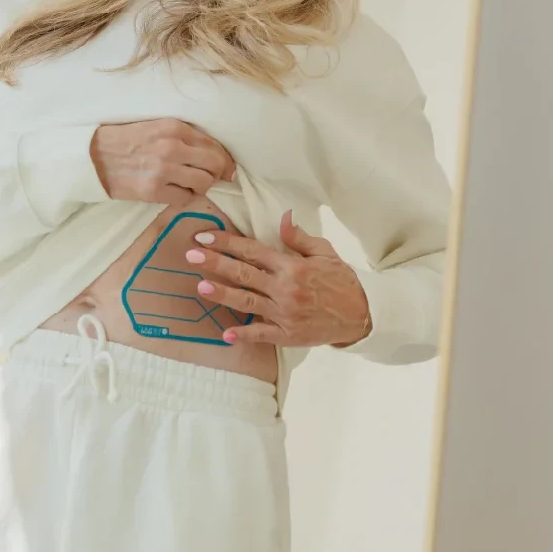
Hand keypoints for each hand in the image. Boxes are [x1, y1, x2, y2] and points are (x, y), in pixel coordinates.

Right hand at [90, 119, 235, 204]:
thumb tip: (213, 153)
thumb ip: (182, 136)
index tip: (227, 168)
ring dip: (202, 186)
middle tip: (216, 179)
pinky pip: (185, 198)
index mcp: (174, 127)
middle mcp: (172, 147)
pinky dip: (185, 197)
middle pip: (214, 164)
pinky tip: (176, 192)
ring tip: (191, 185)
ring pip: (203, 183)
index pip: (213, 145)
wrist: (92, 155)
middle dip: (218, 174)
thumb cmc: (125, 140)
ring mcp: (163, 170)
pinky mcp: (153, 191)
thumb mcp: (155, 126)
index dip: (224, 158)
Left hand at [187, 210, 371, 347]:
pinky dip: (244, 335)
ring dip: (222, 294)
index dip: (226, 242)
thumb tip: (283, 216)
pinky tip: (226, 335)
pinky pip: (262, 334)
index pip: (252, 250)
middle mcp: (285, 288)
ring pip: (247, 302)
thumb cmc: (341, 280)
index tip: (204, 237)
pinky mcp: (289, 335)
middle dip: (215, 263)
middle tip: (190, 255)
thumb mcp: (324, 251)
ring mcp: (285, 313)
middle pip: (243, 273)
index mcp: (291, 265)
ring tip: (200, 287)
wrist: (361, 314)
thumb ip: (299, 237)